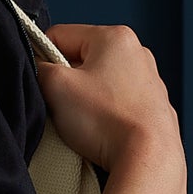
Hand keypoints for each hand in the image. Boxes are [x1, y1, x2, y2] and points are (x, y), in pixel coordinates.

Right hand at [34, 21, 183, 177]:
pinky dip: (106, 116)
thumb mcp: (56, 86)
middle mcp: (137, 54)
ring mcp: (150, 82)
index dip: (41, 57)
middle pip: (82, 60)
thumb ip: (39, 68)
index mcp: (115, 38)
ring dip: (85, 101)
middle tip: (61, 106)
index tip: (39, 82)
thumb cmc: (107, 121)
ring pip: (100, 84)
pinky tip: (103, 133)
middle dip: (66, 82)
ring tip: (83, 123)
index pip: (60, 35)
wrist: (148, 158)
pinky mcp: (154, 109)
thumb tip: (38, 69)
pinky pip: (118, 105)